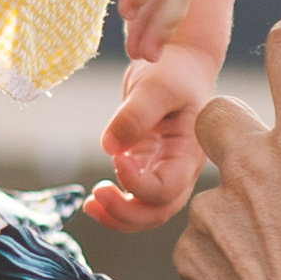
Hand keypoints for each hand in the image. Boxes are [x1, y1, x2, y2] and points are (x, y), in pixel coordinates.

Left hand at [85, 44, 219, 232]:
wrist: (178, 63)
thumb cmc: (173, 70)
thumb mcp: (156, 85)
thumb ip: (135, 114)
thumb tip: (110, 147)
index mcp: (190, 153)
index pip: (167, 188)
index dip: (139, 184)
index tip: (117, 158)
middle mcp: (181, 169)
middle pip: (158, 211)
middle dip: (126, 212)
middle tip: (96, 194)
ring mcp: (164, 171)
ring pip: (146, 212)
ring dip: (117, 216)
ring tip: (90, 204)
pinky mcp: (147, 168)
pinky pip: (134, 199)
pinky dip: (114, 205)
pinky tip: (93, 200)